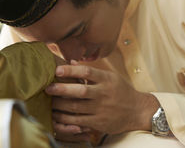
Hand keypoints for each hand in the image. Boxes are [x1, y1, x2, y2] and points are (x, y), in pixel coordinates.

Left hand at [45, 63, 159, 135]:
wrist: (137, 111)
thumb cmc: (121, 90)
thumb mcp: (110, 76)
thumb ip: (91, 71)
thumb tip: (70, 61)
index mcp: (106, 79)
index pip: (87, 71)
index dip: (70, 70)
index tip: (57, 70)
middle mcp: (104, 93)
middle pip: (80, 90)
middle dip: (61, 89)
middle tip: (47, 88)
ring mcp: (101, 109)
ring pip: (76, 107)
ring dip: (59, 105)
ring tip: (49, 101)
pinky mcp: (99, 122)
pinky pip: (78, 121)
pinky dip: (65, 119)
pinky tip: (57, 115)